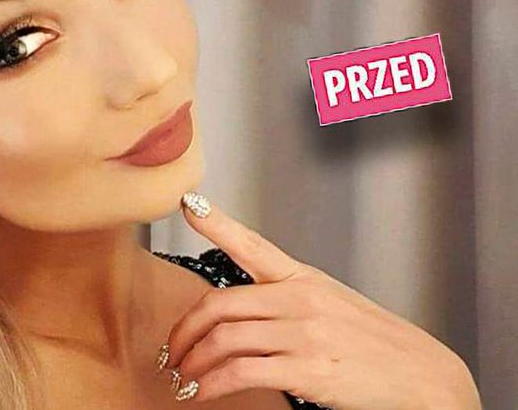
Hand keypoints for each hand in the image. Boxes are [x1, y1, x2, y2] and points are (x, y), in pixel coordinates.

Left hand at [158, 192, 480, 409]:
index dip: (217, 223)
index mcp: (304, 279)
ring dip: (192, 361)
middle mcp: (300, 299)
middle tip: (171, 350)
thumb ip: (288, 301)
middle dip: (184, 331)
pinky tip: (203, 392)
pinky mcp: (307, 369)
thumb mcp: (333, 305)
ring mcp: (304, 333)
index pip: (253, 244)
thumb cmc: (376, 344)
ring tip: (182, 377)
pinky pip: (241, 372)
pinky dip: (212, 384)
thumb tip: (245, 311)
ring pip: (224, 339)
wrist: (424, 376)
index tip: (189, 204)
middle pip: (219, 304)